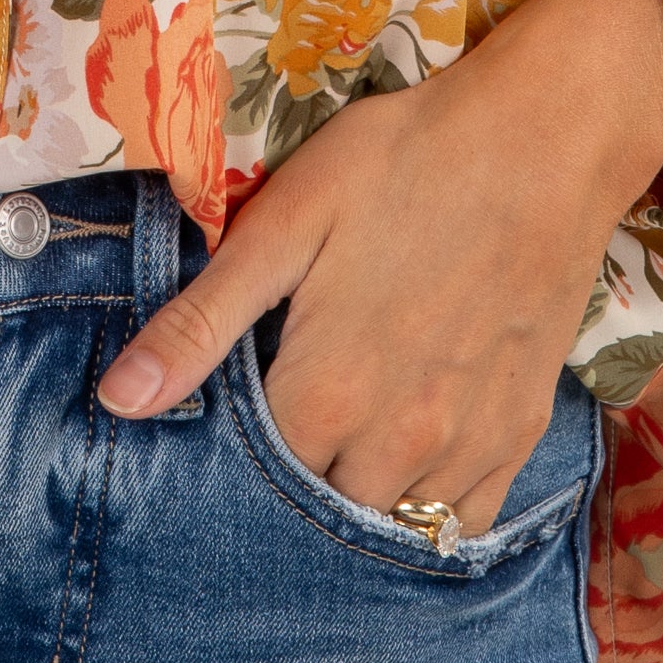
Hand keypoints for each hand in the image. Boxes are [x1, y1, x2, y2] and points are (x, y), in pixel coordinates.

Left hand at [98, 0, 662, 526]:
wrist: (544, 139)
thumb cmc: (402, 163)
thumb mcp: (283, 224)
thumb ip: (201, 323)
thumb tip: (118, 401)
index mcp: (322, 398)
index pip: (250, 480)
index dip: (231, 452)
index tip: (232, 411)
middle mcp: (394, 446)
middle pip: (319, 509)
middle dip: (293, 479)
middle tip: (290, 411)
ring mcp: (466, 447)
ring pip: (392, 522)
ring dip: (360, 495)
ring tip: (347, 435)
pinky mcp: (521, 432)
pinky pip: (468, 519)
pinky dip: (433, 505)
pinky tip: (414, 454)